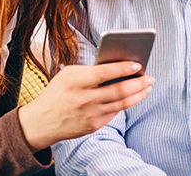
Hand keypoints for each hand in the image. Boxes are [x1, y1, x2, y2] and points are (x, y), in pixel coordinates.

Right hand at [18, 61, 153, 150]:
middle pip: (120, 90)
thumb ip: (91, 70)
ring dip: (139, 94)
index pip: (105, 73)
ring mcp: (91, 114)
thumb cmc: (57, 93)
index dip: (123, 68)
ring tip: (147, 86)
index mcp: (76, 83)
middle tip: (150, 77)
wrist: (41, 123)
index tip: (138, 64)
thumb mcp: (68, 76)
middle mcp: (85, 99)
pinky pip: (115, 113)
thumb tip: (118, 66)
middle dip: (139, 83)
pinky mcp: (94, 126)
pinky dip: (126, 103)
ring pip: (123, 103)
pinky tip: (134, 96)